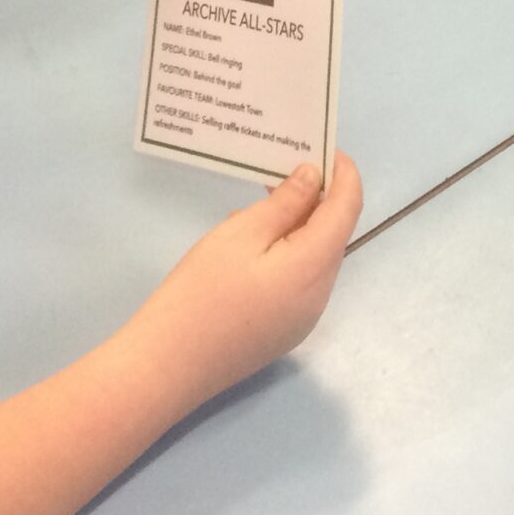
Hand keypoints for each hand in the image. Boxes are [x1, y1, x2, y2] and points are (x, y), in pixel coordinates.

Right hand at [135, 154, 363, 400]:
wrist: (166, 367)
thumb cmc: (200, 292)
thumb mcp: (240, 234)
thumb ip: (285, 204)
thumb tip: (314, 178)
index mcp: (315, 267)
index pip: (348, 209)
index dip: (344, 174)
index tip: (325, 147)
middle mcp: (320, 296)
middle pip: (333, 235)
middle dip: (318, 199)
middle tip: (284, 169)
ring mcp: (303, 319)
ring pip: (314, 259)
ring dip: (298, 226)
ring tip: (263, 200)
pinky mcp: (282, 333)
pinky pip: (297, 281)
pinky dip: (286, 253)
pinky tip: (249, 243)